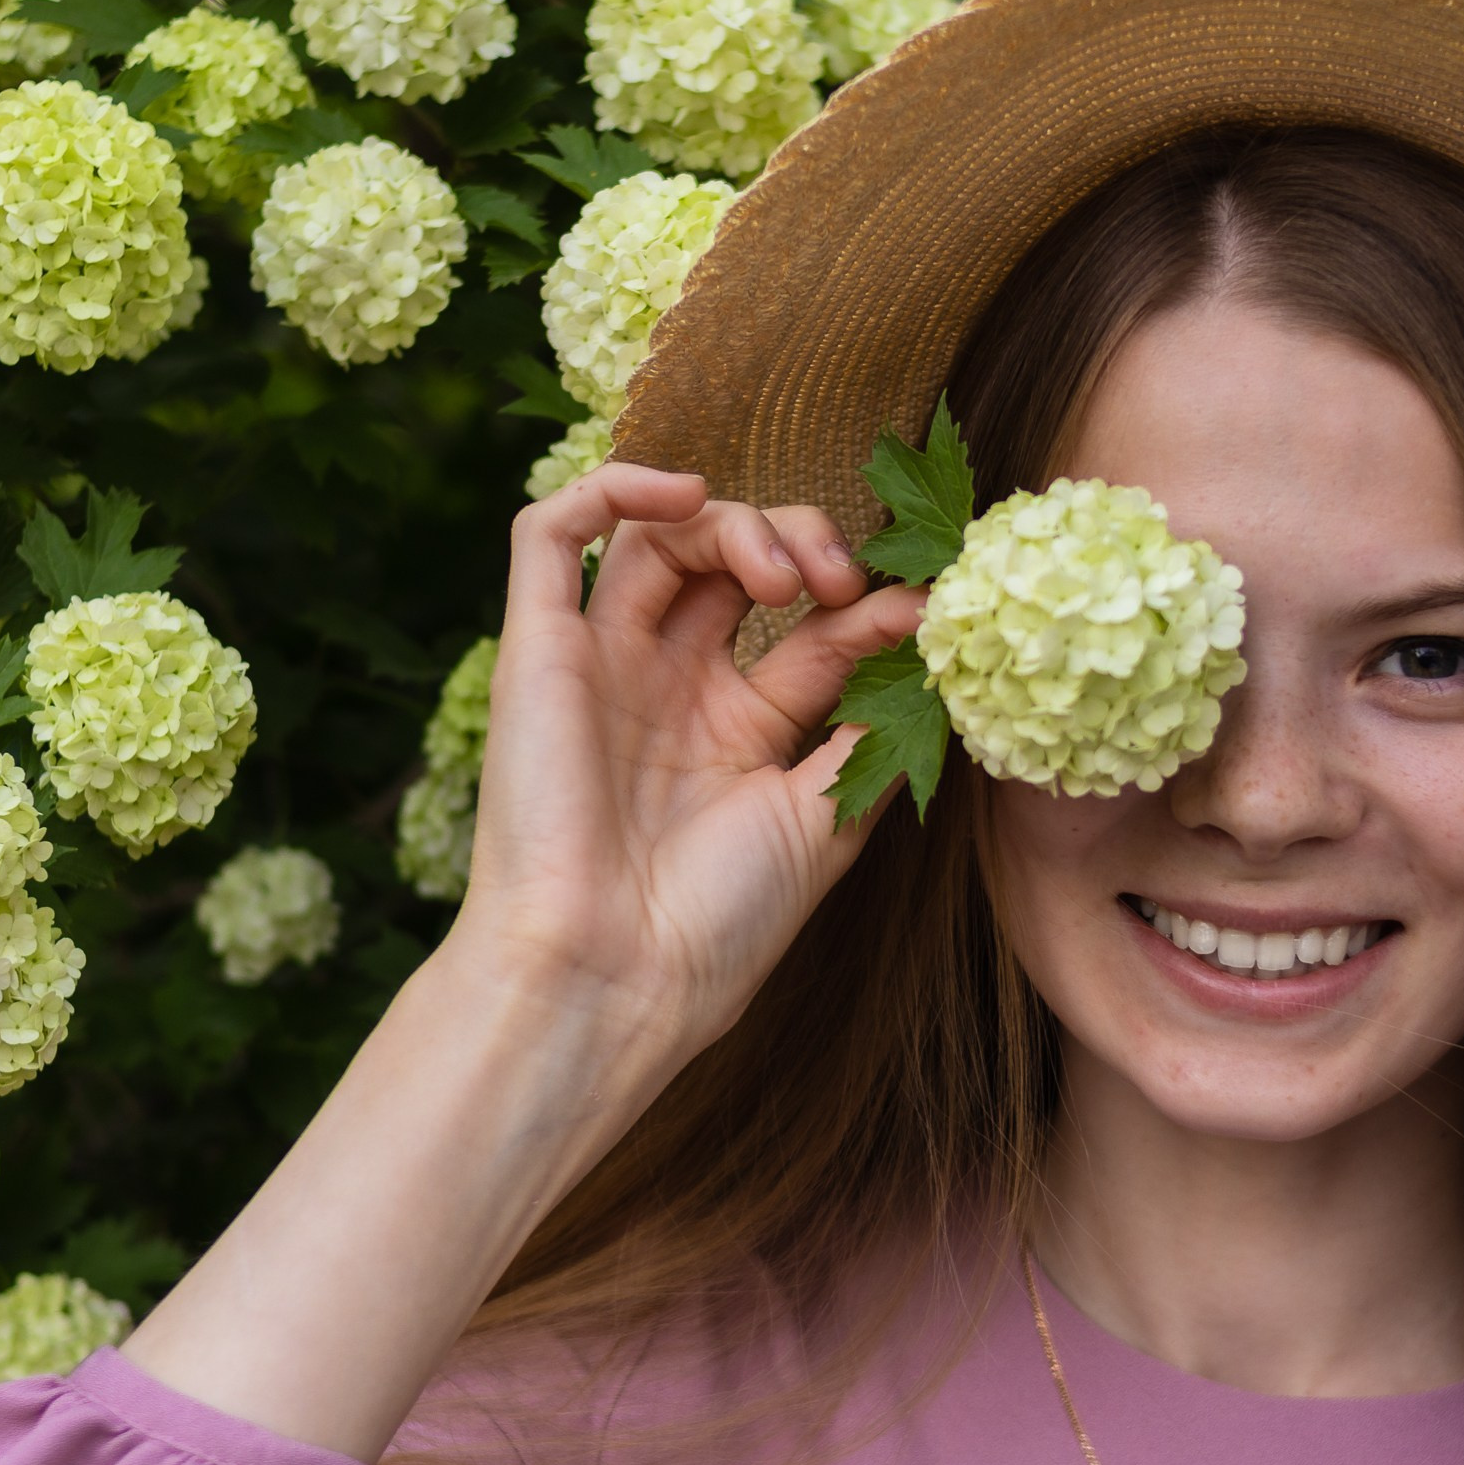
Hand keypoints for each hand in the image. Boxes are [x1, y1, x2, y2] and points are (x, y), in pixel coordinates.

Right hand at [448, 462, 922, 1068]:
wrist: (610, 978)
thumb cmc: (715, 923)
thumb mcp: (822, 821)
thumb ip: (868, 736)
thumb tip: (929, 658)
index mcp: (734, 731)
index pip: (810, 631)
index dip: (867, 604)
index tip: (921, 606)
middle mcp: (666, 687)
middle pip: (734, 564)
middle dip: (800, 543)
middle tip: (838, 581)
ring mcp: (599, 663)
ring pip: (659, 534)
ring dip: (734, 520)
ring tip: (782, 573)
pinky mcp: (534, 647)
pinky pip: (548, 532)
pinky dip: (613, 487)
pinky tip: (684, 494)